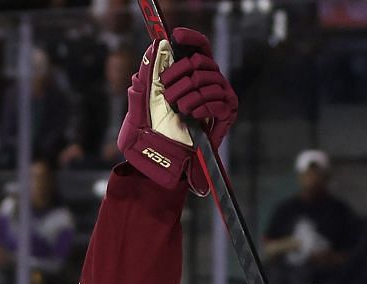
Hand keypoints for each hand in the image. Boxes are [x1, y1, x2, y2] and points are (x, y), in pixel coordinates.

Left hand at [119, 30, 218, 193]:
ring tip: (179, 110)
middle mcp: (209, 83)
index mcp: (192, 77)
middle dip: (181, 74)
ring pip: (209, 80)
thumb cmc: (152, 138)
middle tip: (168, 93)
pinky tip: (191, 115)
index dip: (191, 38)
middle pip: (201, 61)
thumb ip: (142, 85)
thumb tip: (149, 55)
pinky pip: (218, 101)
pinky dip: (202, 106)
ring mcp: (220, 97)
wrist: (164, 164)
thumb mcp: (139, 110)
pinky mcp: (227, 114)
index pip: (199, 47)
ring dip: (189, 95)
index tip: (176, 36)